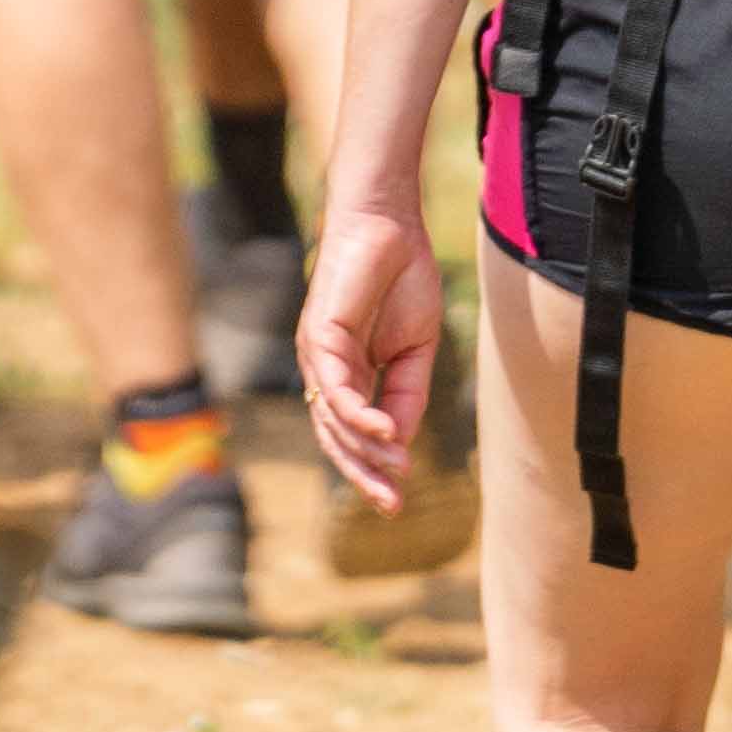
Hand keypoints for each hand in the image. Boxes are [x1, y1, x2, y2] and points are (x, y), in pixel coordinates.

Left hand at [303, 205, 443, 502]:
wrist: (390, 225)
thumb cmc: (401, 279)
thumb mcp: (414, 351)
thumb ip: (406, 395)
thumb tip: (399, 445)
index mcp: (346, 377)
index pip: (350, 436)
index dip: (371, 469)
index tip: (396, 500)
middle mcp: (324, 372)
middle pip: (336, 439)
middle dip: (363, 476)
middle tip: (392, 507)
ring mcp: (317, 356)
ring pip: (334, 421)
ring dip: (365, 452)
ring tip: (398, 474)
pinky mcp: (319, 336)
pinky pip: (338, 388)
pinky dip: (359, 415)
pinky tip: (387, 434)